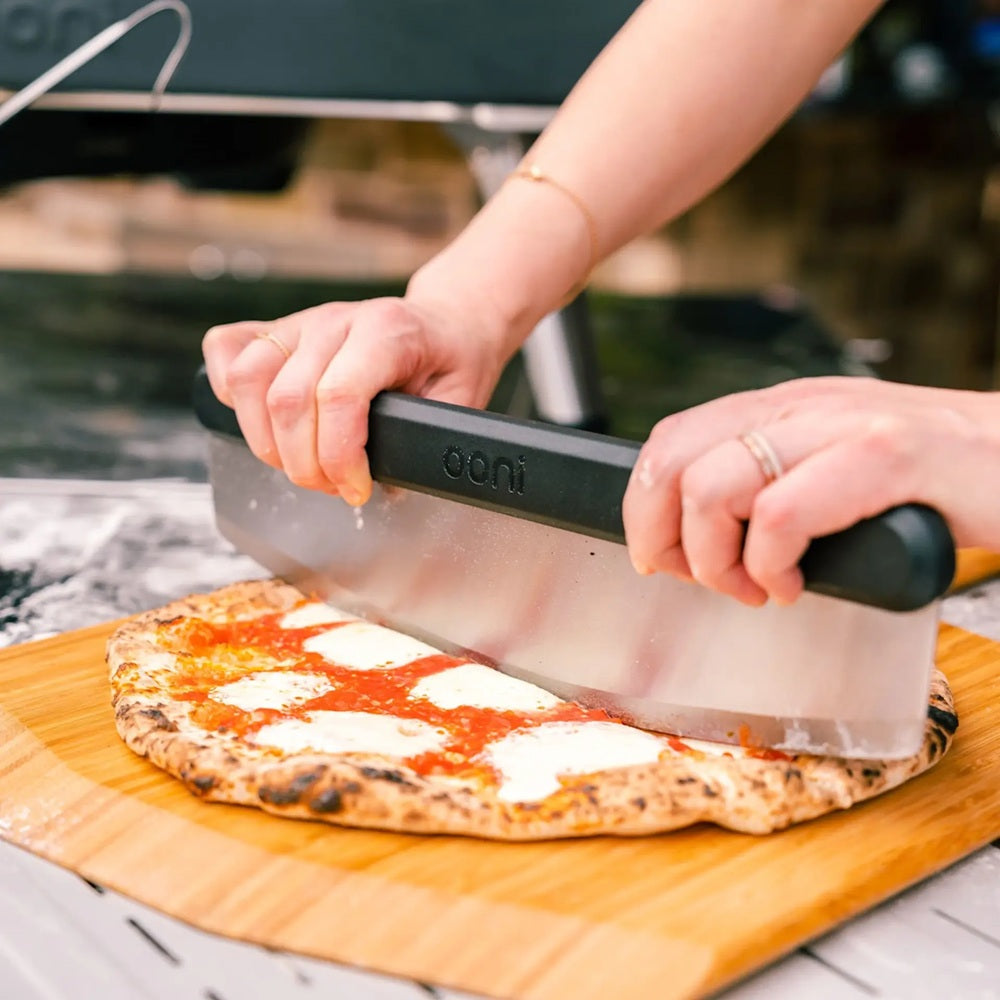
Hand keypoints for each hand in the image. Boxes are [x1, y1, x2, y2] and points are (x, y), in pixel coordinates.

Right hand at [202, 284, 510, 505]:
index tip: (356, 488)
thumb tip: (386, 488)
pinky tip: (263, 423)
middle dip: (305, 464)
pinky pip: (228, 350)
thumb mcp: (460, 401)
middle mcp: (337, 320)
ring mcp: (301, 321)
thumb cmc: (450, 361)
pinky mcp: (277, 329)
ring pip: (249, 380)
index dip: (339, 457)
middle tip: (334, 487)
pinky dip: (230, 393)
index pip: (339, 396)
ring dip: (267, 442)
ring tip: (304, 464)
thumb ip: (425, 442)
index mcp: (387, 332)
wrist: (446, 322)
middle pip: (288, 399)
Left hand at [622, 376, 999, 605]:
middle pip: (671, 461)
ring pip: (714, 486)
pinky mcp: (891, 456)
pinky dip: (772, 565)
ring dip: (716, 560)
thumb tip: (702, 535)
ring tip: (758, 586)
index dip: (644, 508)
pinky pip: (783, 513)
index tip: (662, 558)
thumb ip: (773, 486)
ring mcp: (843, 426)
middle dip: (664, 537)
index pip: (668, 443)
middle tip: (703, 579)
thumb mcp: (833, 473)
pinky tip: (797, 584)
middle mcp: (802, 407)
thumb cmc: (935, 483)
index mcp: (782, 410)